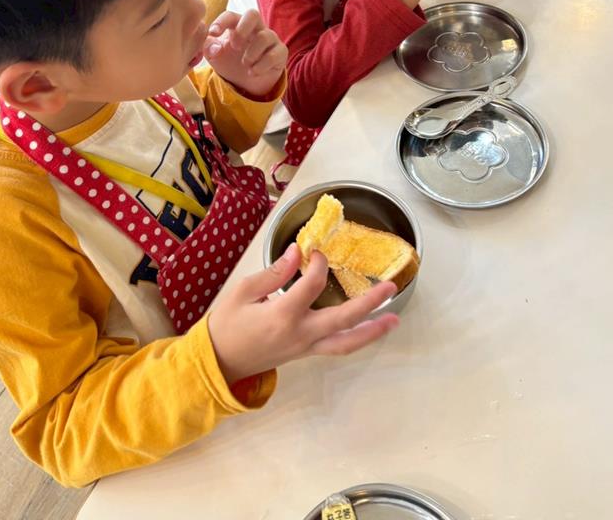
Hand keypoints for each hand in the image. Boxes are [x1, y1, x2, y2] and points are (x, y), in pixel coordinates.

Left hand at [204, 9, 286, 98]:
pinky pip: (274, 55)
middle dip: (242, 29)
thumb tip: (215, 48)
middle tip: (234, 46)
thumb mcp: (214, 56)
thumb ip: (209, 48)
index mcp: (237, 24)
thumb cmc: (229, 60)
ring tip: (245, 64)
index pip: (230, 16)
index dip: (221, 22)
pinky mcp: (280, 52)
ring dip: (251, 53)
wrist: (247, 81)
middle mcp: (255, 28)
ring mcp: (270, 38)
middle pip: (253, 14)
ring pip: (264, 36)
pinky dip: (261, 66)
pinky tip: (252, 72)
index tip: (212, 33)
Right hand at [208, 244, 398, 385]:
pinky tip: (367, 330)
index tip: (313, 251)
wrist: (218, 361)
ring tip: (394, 320)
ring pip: (346, 343)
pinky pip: (336, 348)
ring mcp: (305, 347)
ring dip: (372, 331)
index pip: (312, 285)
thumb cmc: (227, 325)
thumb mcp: (243, 291)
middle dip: (370, 303)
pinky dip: (355, 339)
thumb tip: (296, 252)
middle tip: (391, 287)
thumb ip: (273, 273)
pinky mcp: (305, 353)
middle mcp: (300, 334)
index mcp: (283, 315)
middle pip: (343, 319)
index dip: (316, 263)